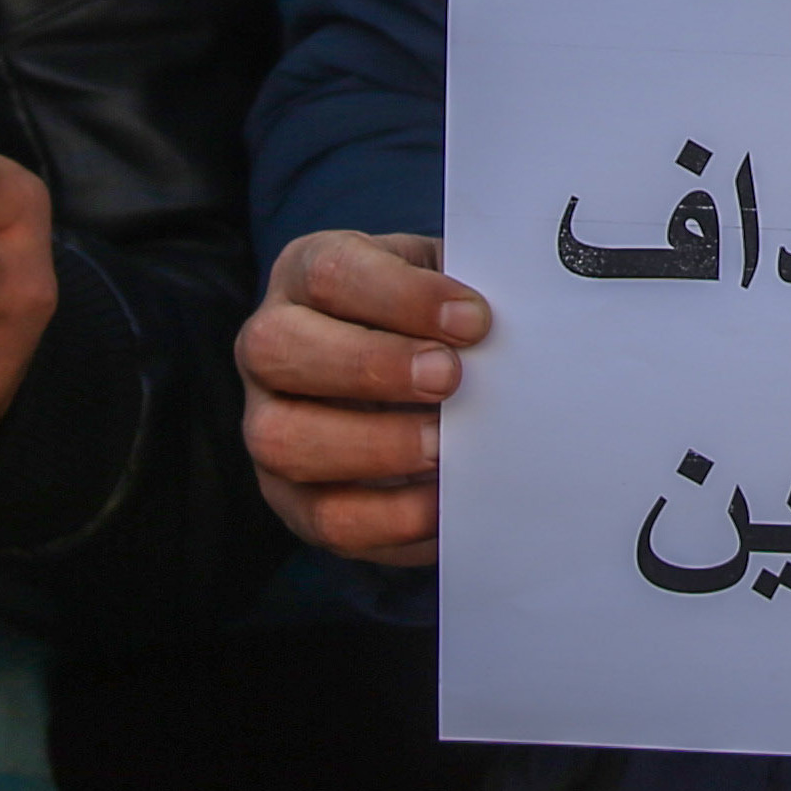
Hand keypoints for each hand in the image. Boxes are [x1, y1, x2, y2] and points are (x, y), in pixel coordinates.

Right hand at [240, 228, 486, 563]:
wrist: (411, 382)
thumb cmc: (430, 324)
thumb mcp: (444, 288)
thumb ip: (466, 297)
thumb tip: (523, 317)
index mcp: (307, 273)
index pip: (330, 272)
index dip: (402, 297)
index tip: (475, 320)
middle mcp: (269, 345)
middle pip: (278, 348)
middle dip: (372, 367)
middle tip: (451, 379)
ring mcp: (267, 423)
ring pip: (282, 439)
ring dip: (374, 446)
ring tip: (446, 447)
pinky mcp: (290, 496)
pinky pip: (324, 516)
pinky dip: (390, 517)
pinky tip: (444, 503)